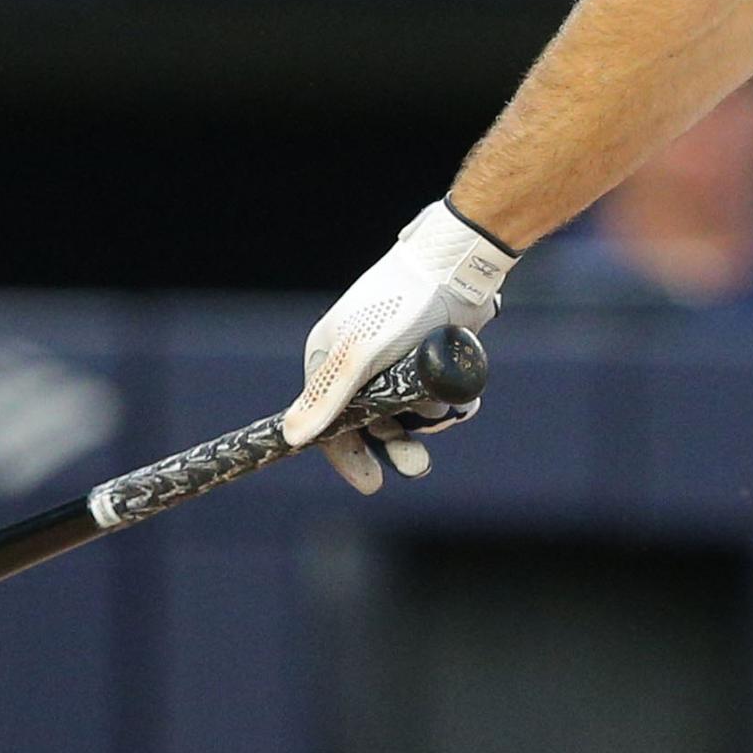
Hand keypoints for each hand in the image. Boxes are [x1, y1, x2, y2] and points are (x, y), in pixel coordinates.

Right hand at [283, 201, 514, 491]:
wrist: (455, 268)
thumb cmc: (401, 306)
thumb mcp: (361, 354)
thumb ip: (329, 397)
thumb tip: (291, 438)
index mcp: (330, 361)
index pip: (328, 424)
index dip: (348, 456)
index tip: (372, 484)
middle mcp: (359, 365)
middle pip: (373, 424)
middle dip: (397, 444)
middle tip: (419, 465)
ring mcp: (396, 362)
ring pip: (409, 413)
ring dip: (428, 419)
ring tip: (444, 408)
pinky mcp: (428, 359)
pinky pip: (435, 396)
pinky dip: (448, 402)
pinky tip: (461, 397)